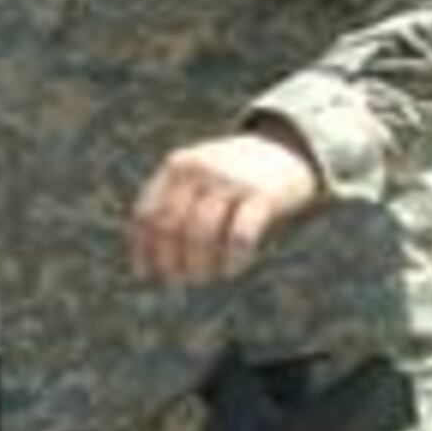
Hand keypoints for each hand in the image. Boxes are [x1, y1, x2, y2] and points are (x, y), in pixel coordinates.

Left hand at [128, 130, 320, 284]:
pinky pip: (239, 237)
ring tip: (205, 279)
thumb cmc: (234, 177)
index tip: (145, 274)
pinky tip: (232, 270)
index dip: (142, 249)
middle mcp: (199, 170)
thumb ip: (175, 206)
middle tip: (176, 282)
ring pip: (199, 235)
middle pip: (168, 226)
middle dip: (168, 260)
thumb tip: (151, 262)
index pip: (146, 213)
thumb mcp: (198, 178)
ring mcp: (230, 180)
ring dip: (198, 265)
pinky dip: (232, 260)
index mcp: (176, 167)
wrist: (289, 149)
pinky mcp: (262, 195)